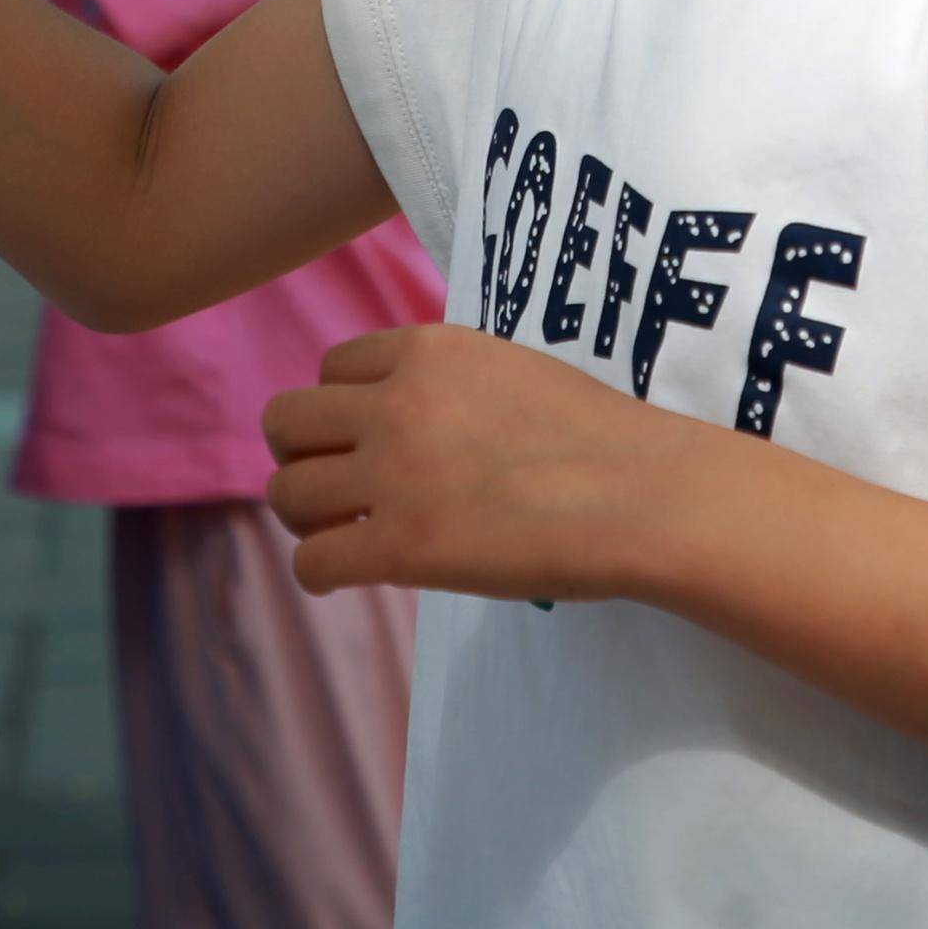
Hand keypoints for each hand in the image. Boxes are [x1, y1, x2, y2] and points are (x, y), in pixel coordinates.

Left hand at [262, 323, 680, 603]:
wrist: (642, 495)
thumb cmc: (597, 437)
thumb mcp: (508, 370)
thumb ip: (448, 382)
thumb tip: (412, 414)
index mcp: (426, 351)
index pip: (331, 367)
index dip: (340, 408)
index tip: (364, 440)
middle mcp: (397, 403)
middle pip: (286, 420)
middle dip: (299, 454)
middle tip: (333, 488)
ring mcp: (395, 476)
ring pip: (286, 490)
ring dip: (304, 516)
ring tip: (338, 534)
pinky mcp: (402, 547)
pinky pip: (313, 561)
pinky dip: (318, 573)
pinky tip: (345, 576)